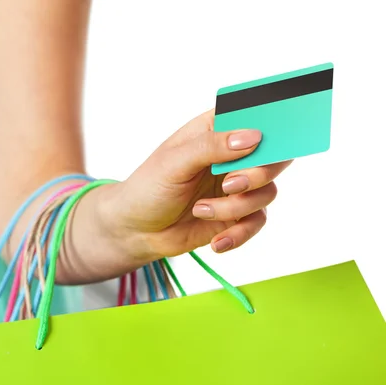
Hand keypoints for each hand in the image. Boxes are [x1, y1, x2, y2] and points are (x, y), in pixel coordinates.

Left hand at [107, 109, 290, 260]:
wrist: (136, 230)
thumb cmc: (148, 187)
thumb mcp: (173, 162)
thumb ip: (210, 147)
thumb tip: (252, 137)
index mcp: (215, 131)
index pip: (254, 118)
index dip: (267, 126)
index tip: (264, 140)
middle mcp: (232, 157)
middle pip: (273, 157)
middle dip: (257, 174)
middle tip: (229, 185)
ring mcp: (237, 186)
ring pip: (267, 192)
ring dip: (236, 206)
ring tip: (201, 211)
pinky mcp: (236, 215)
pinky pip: (256, 223)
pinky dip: (239, 234)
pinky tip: (216, 242)